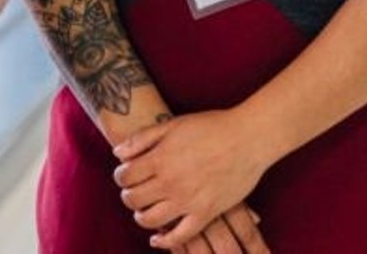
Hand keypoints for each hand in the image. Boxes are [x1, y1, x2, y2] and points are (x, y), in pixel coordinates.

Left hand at [111, 110, 271, 248]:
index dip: (121, 176)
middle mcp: (170, 182)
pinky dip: (164, 242)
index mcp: (160, 158)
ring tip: (145, 209)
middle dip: (129, 194)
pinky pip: (180, 237)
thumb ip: (143, 138)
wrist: (248, 137)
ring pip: (150, 220)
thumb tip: (117, 154)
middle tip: (136, 190)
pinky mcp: (206, 213)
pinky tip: (157, 238)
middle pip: (133, 199)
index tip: (127, 174)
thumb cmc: (212, 126)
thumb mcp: (174, 124)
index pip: (125, 177)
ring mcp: (188, 201)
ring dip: (141, 216)